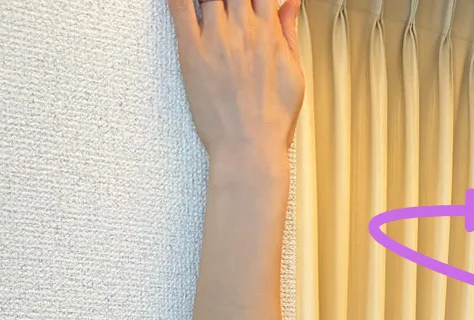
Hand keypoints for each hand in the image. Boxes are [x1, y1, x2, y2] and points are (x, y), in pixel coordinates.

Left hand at [167, 0, 304, 166]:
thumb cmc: (271, 122)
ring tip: (209, 8)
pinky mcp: (191, 51)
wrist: (250, 151)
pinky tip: (183, 1)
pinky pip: (179, 5)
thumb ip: (288, 32)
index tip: (250, 1)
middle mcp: (243, 30)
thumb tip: (290, 3)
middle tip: (226, 8)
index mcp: (268, 33)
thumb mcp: (294, 74)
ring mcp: (216, 39)